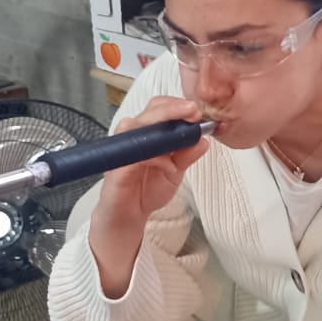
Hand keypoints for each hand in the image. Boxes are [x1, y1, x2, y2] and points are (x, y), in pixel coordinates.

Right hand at [90, 97, 210, 296]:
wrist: (129, 215)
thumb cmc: (148, 188)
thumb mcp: (176, 171)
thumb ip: (187, 154)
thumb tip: (205, 139)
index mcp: (149, 132)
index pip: (161, 108)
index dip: (179, 105)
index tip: (199, 111)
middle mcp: (134, 135)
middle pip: (150, 111)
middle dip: (173, 108)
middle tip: (193, 111)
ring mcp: (123, 149)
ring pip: (138, 125)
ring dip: (163, 127)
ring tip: (186, 133)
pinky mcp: (116, 166)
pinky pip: (134, 154)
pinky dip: (154, 157)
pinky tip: (169, 165)